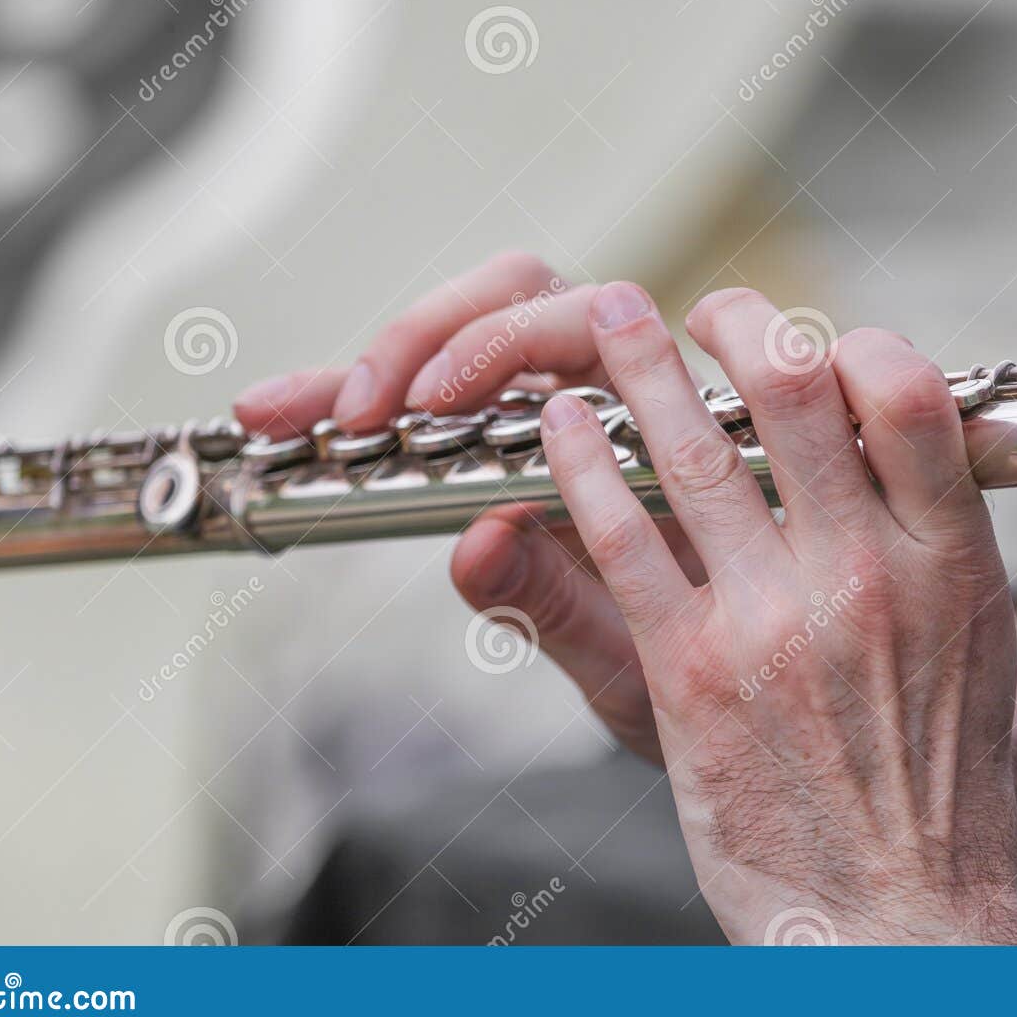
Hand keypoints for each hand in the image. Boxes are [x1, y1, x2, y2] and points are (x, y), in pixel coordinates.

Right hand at [232, 254, 693, 761]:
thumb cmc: (701, 680)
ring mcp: (554, 411)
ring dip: (369, 364)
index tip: (427, 402)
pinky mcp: (500, 444)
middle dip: (419, 338)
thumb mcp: (628, 662)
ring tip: (283, 412)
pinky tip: (285, 420)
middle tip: (352, 411)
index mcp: (661, 428)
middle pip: (511, 298)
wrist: (733, 718)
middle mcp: (612, 397)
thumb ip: (560, 604)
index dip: (497, 343)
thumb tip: (477, 541)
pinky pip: (426, 400)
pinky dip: (349, 396)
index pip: (580, 324)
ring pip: (460, 334)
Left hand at [535, 282, 1016, 944]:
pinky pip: (621, 544)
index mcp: (948, 561)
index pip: (908, 395)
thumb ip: (925, 529)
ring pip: (694, 453)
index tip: (808, 340)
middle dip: (733, 326)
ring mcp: (774, 622)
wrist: (899, 908)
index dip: (849, 342)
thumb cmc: (934, 775)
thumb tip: (879, 424)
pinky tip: (560, 428)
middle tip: (700, 308)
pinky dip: (578, 471)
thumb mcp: (968, 642)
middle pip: (792, 397)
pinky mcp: (692, 673)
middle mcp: (865, 578)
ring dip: (638, 368)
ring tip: (612, 318)